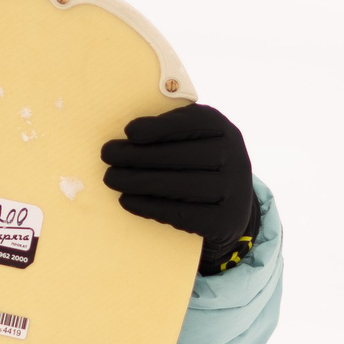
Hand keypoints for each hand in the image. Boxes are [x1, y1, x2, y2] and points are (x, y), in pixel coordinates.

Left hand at [101, 103, 260, 274]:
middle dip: (139, 155)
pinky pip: (182, 214)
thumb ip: (169, 130)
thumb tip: (128, 136)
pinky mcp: (224, 221)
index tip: (129, 132)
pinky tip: (127, 200)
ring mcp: (233, 191)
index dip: (160, 127)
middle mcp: (235, 157)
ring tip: (111, 178)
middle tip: (108, 155)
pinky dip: (150, 207)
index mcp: (223, 129)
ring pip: (180, 186)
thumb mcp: (192, 138)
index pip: (194, 122)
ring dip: (139, 182)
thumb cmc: (197, 163)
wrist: (229, 205)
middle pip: (183, 155)